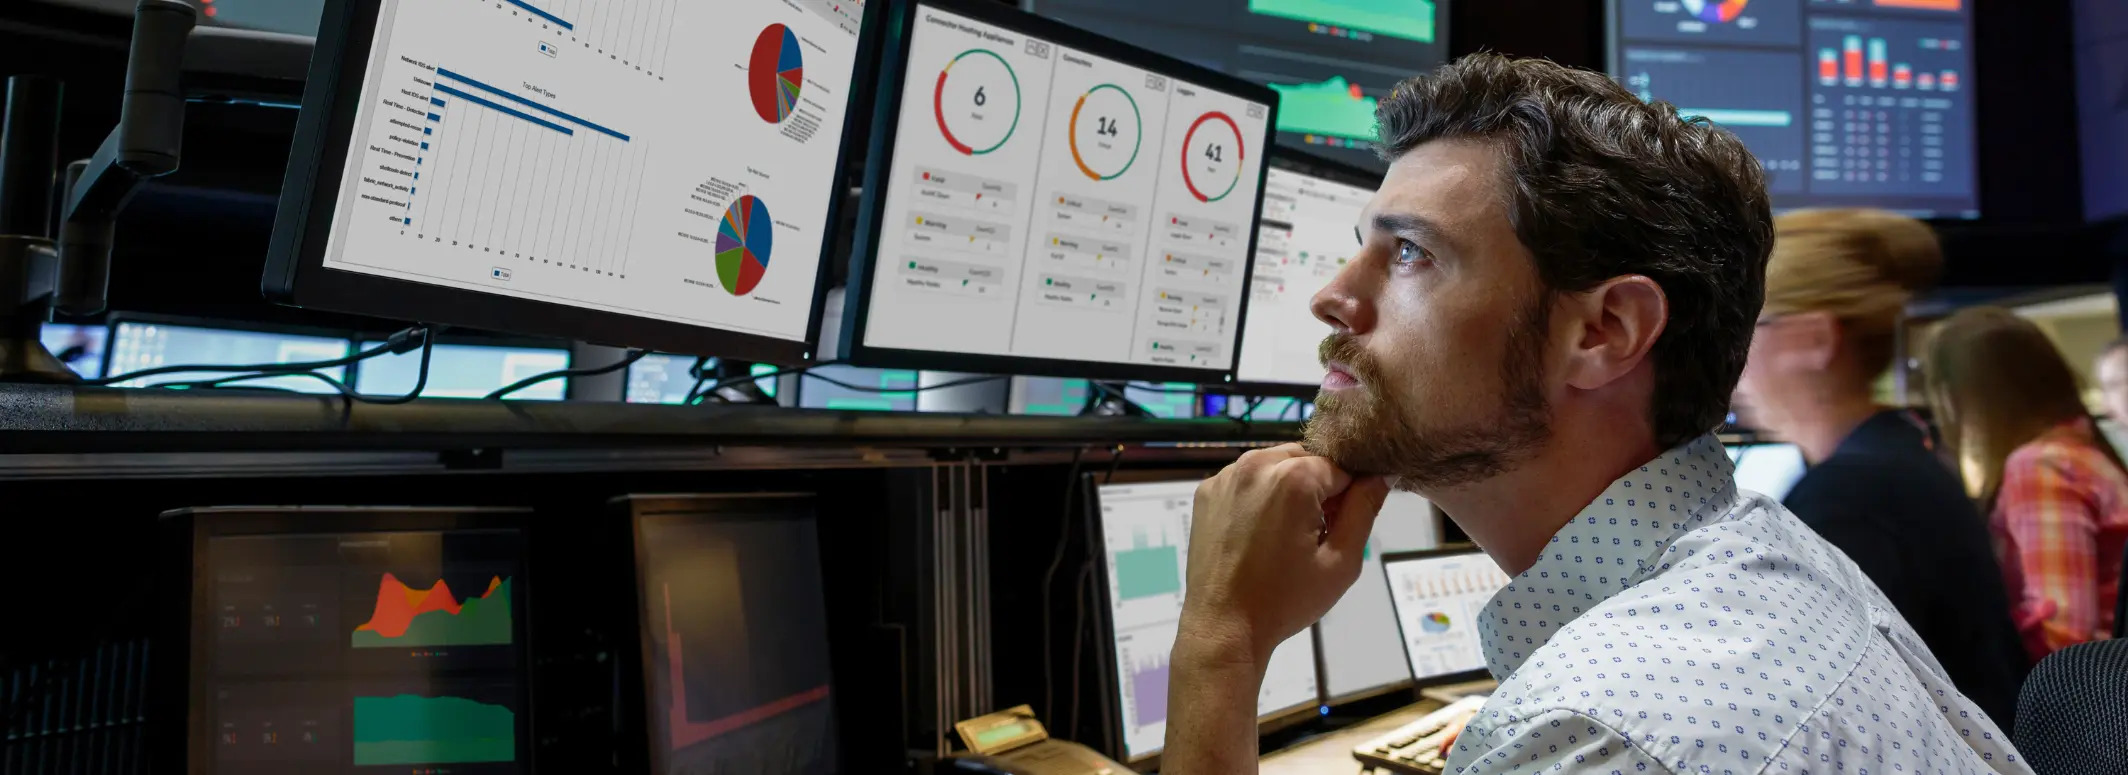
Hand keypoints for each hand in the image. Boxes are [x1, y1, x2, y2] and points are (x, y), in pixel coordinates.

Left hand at [1178, 443, 1390, 667]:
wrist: (1222, 627)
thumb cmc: (1285, 600)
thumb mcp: (1341, 561)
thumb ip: (1365, 510)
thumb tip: (1381, 474)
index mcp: (1294, 477)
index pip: (1342, 468)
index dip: (1349, 497)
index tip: (1340, 528)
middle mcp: (1256, 464)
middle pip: (1307, 460)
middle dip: (1318, 489)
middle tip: (1313, 535)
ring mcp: (1225, 476)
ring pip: (1275, 465)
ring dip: (1288, 488)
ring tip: (1285, 536)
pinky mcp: (1206, 492)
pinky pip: (1246, 480)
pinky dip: (1258, 495)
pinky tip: (1257, 534)